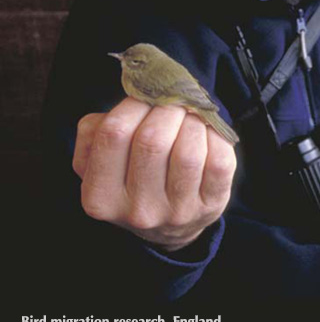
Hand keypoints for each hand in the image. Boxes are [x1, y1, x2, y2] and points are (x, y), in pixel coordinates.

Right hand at [72, 97, 236, 251]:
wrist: (168, 227)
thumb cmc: (131, 178)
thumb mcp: (100, 162)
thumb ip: (100, 129)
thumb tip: (138, 95)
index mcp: (99, 196)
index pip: (114, 133)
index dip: (134, 104)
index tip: (146, 97)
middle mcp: (137, 210)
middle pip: (153, 140)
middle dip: (167, 109)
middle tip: (174, 103)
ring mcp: (176, 211)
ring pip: (188, 151)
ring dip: (193, 122)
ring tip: (190, 118)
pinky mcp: (211, 206)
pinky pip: (219, 160)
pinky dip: (216, 136)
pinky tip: (208, 133)